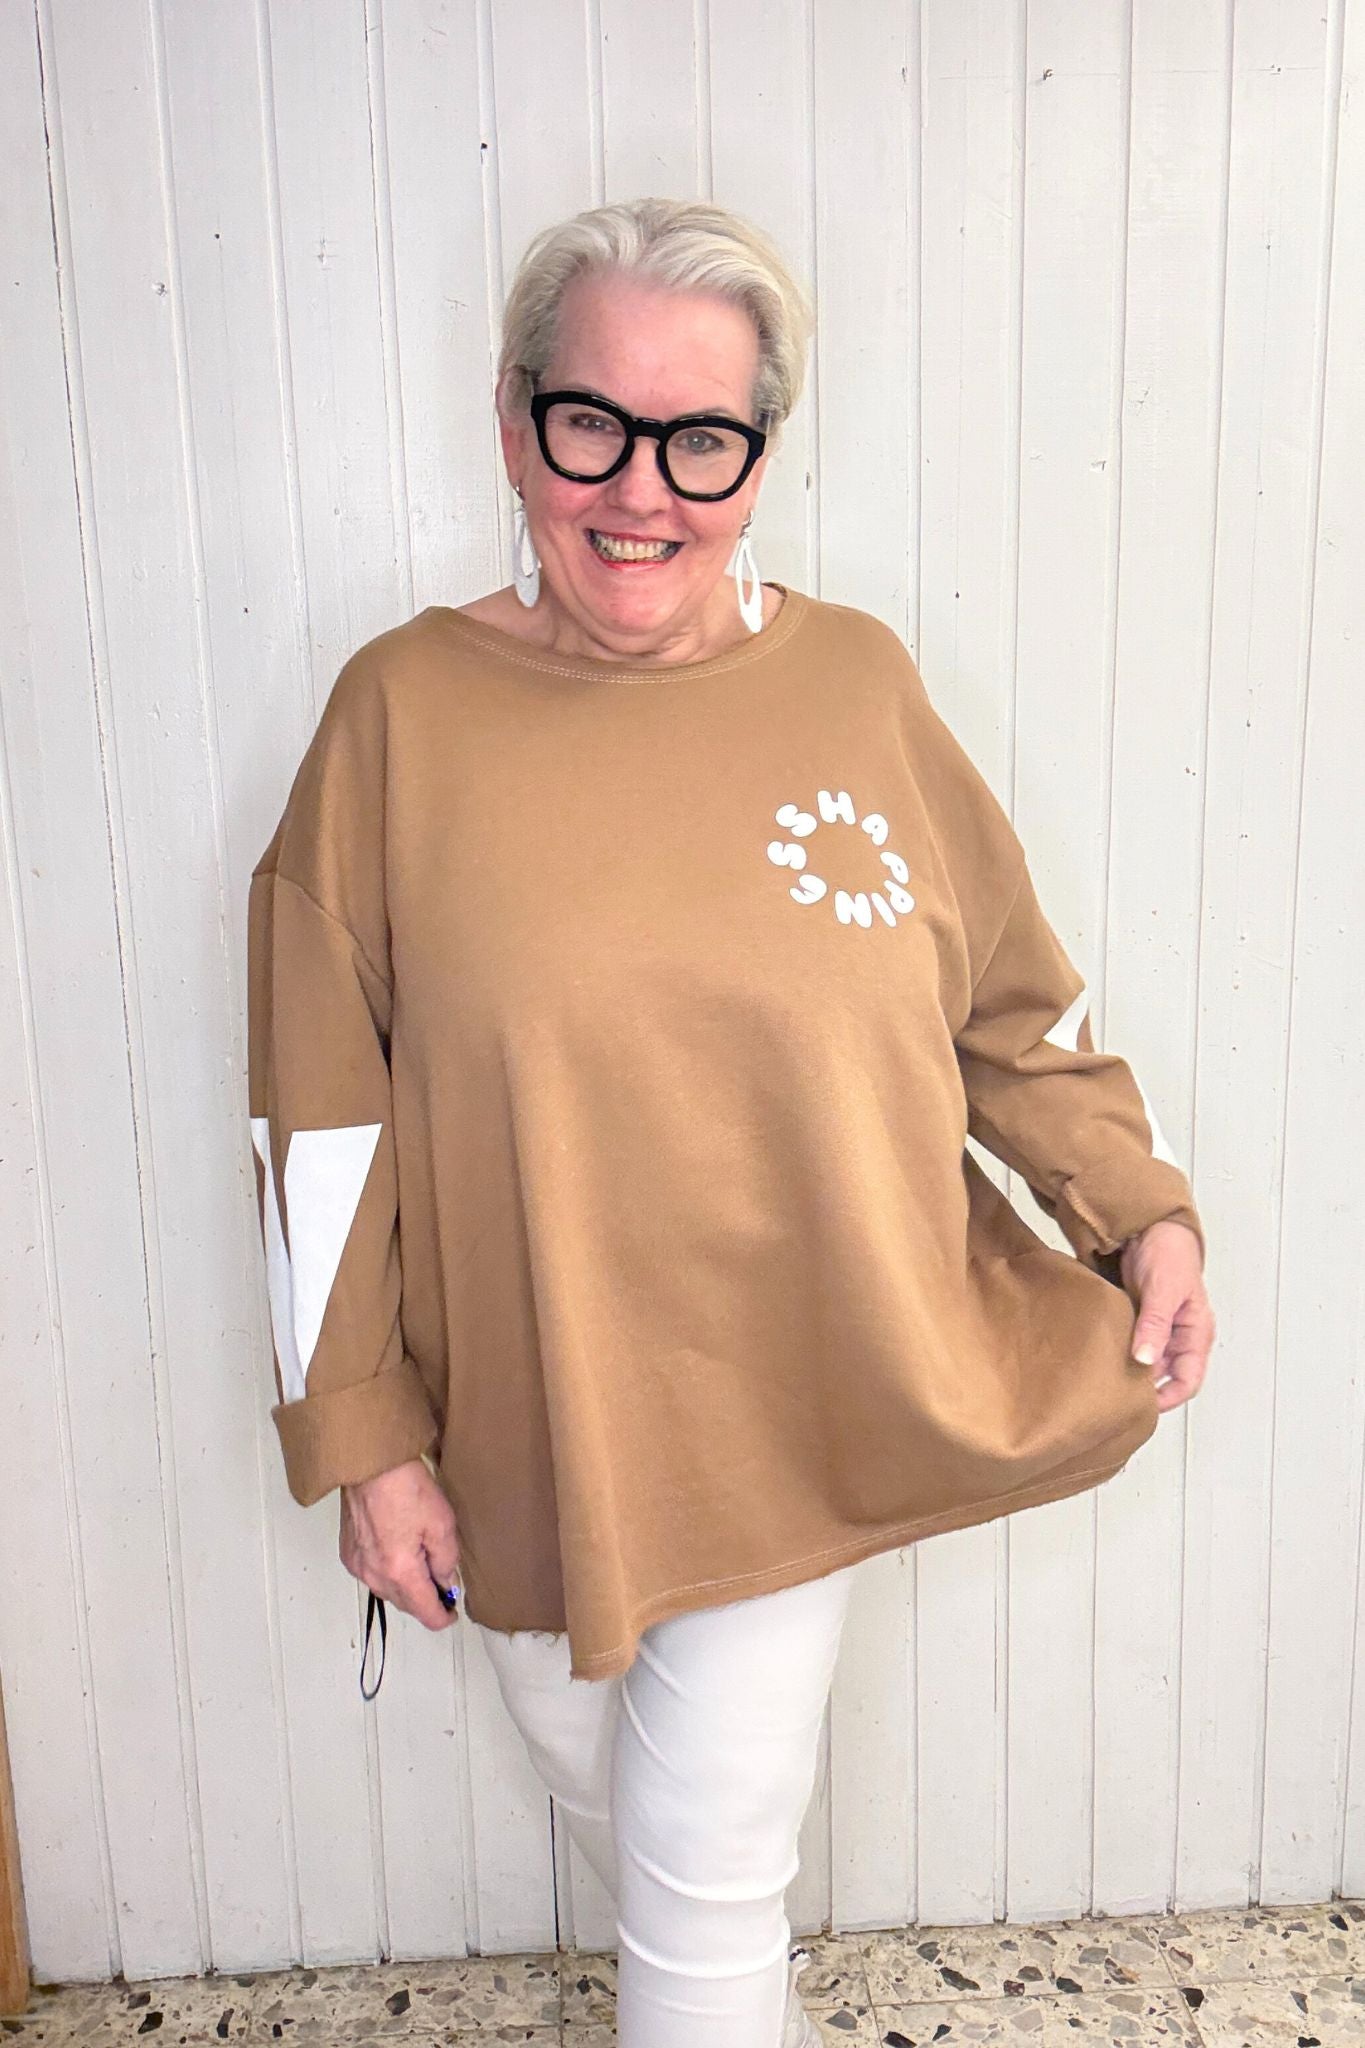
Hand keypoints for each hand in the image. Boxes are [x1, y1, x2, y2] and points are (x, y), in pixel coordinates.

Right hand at [339, 1457, 461, 1630]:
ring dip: (406, 1587)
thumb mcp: (442, 1524)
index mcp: (400, 1572)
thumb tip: (446, 1582)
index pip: (425, 1613)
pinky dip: (388, 1573)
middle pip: (405, 1605)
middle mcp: (374, 1575)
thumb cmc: (405, 1487)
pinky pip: (372, 1574)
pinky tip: (399, 1554)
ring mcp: (358, 1565)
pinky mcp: (348, 1552)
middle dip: (425, 1601)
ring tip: (422, 1567)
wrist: (370, 1464)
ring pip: (387, 1591)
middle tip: (443, 1585)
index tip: (452, 1612)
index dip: (443, 1617)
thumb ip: (446, 1561)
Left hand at [1120, 1220, 1215, 1413]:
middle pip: (1164, 1376)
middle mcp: (1178, 1336)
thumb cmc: (1169, 1253)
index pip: (1188, 1381)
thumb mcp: (1164, 1290)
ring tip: (1106, 1378)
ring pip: (1146, 1361)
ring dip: (1130, 1368)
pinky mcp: (1139, 1320)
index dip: (1168, 1398)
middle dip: (1144, 1387)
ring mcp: (1158, 1328)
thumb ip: (1155, 1325)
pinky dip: (1120, 1350)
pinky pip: (1132, 1343)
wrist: (1149, 1225)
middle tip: (1116, 1396)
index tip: (1141, 1406)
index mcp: (1195, 1333)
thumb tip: (1146, 1359)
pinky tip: (1102, 1354)